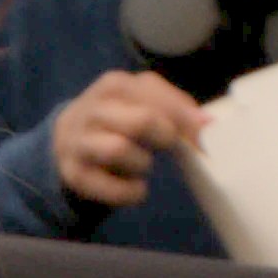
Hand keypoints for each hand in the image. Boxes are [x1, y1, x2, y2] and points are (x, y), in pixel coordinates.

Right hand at [49, 69, 201, 213]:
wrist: (67, 141)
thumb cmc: (118, 120)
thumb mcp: (142, 102)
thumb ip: (175, 107)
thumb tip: (210, 123)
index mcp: (114, 85)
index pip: (154, 94)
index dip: (184, 117)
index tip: (202, 135)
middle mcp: (92, 109)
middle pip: (141, 121)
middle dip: (164, 137)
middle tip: (169, 146)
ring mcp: (78, 141)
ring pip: (119, 150)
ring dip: (142, 164)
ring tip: (143, 165)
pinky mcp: (73, 174)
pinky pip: (110, 188)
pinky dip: (130, 192)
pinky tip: (135, 189)